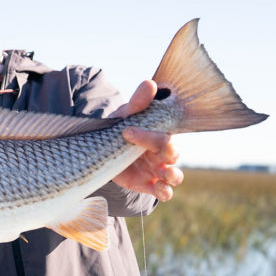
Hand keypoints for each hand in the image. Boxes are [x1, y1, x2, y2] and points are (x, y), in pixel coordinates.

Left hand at [111, 80, 183, 200]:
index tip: (126, 130)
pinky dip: (164, 192)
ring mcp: (156, 170)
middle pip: (173, 154)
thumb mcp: (125, 116)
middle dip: (167, 153)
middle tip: (150, 151)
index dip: (149, 135)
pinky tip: (160, 190)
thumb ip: (137, 103)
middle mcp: (161, 153)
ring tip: (165, 175)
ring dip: (172, 176)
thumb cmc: (119, 128)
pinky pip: (162, 191)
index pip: (164, 135)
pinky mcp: (147, 184)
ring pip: (174, 175)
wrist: (101, 150)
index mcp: (158, 134)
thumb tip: (149, 83)